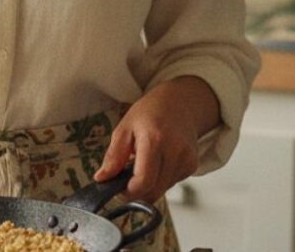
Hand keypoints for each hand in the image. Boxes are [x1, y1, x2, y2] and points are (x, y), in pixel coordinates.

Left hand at [93, 76, 220, 202]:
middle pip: (153, 192)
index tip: (118, 189)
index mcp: (154, 140)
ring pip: (162, 190)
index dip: (128, 192)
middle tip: (126, 179)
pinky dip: (160, 180)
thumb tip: (102, 178)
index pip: (143, 182)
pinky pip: (171, 184)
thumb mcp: (124, 127)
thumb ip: (113, 156)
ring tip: (143, 164)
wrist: (180, 103)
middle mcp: (174, 151)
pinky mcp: (192, 166)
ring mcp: (186, 159)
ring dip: (149, 185)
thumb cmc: (151, 112)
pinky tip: (158, 163)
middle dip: (136, 192)